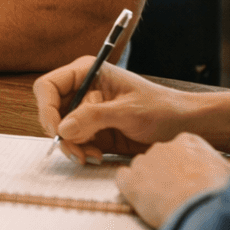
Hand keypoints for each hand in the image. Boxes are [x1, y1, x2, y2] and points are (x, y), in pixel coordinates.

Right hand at [33, 57, 193, 163]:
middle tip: (76, 150)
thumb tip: (62, 128)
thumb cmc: (161, 108)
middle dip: (60, 133)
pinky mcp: (92, 130)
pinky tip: (96, 156)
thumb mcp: (128, 111)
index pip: (49, 86)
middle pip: (51, 112)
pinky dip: (80, 152)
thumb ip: (94, 117)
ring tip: (90, 156)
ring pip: (60, 130)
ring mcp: (86, 112)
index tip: (57, 131)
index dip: (47, 108)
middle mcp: (82, 90)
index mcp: (87, 73)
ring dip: (71, 146)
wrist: (182, 126)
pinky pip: (74, 142)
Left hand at [116, 133, 229, 227]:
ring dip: (148, 181)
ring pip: (141, 168)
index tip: (190, 177)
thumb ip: (228, 169)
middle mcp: (163, 146)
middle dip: (165, 173)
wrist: (199, 208)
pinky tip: (141, 198)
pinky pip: (123, 178)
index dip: (184, 165)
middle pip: (159, 158)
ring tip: (161, 199)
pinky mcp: (129, 180)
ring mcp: (144, 161)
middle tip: (176, 191)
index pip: (179, 148)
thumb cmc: (218, 192)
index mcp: (188, 141)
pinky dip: (129, 187)